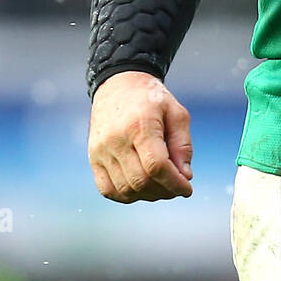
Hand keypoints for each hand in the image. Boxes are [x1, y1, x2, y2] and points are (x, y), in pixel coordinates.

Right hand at [88, 71, 193, 202]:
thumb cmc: (152, 99)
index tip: (187, 188)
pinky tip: (142, 188)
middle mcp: (116, 139)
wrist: (118, 85)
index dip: (174, 183)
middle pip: (140, 181)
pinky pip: (107, 189)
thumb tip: (185, 176)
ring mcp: (101, 150)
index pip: (156, 166)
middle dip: (164, 191)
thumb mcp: (176, 113)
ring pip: (125, 189)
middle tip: (177, 187)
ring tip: (162, 186)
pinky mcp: (93, 158)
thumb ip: (183, 145)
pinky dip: (126, 195)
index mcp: (140, 125)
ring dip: (148, 195)